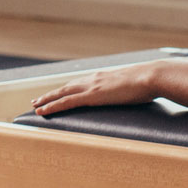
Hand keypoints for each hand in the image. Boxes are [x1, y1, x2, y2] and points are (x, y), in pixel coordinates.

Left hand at [31, 61, 165, 115]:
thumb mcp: (138, 87)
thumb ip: (132, 91)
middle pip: (67, 86)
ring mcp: (91, 86)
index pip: (81, 83)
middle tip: (39, 100)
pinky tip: (42, 111)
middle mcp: (94, 79)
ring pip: (62, 93)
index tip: (59, 92)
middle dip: (52, 93)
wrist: (152, 76)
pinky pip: (66, 102)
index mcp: (104, 77)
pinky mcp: (92, 96)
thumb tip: (138, 96)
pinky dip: (52, 106)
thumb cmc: (151, 83)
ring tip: (36, 106)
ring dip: (47, 99)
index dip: (68, 88)